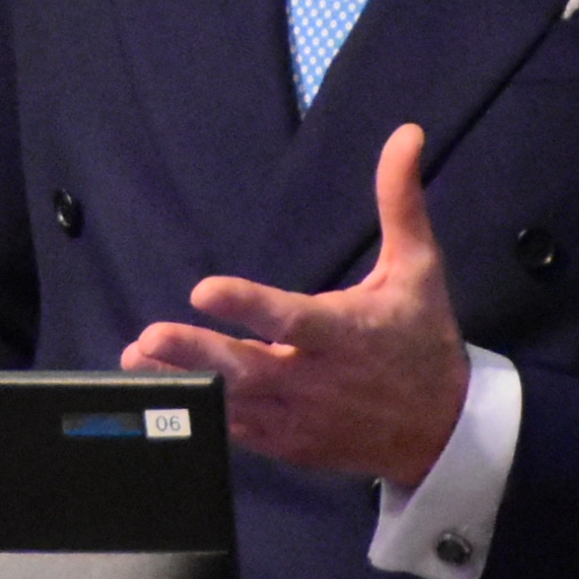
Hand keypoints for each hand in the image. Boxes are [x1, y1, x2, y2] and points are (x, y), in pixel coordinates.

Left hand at [122, 122, 469, 488]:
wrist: (443, 431)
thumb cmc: (422, 338)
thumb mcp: (418, 267)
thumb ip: (400, 201)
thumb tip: (405, 133)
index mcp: (347, 333)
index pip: (292, 319)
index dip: (248, 306)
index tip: (203, 289)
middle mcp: (318, 379)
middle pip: (248, 368)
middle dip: (197, 352)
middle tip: (149, 335)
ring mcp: (300, 418)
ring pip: (234, 402)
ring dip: (183, 381)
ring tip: (135, 358)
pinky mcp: (287, 445)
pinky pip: (238, 432)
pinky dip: (202, 415)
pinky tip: (161, 393)